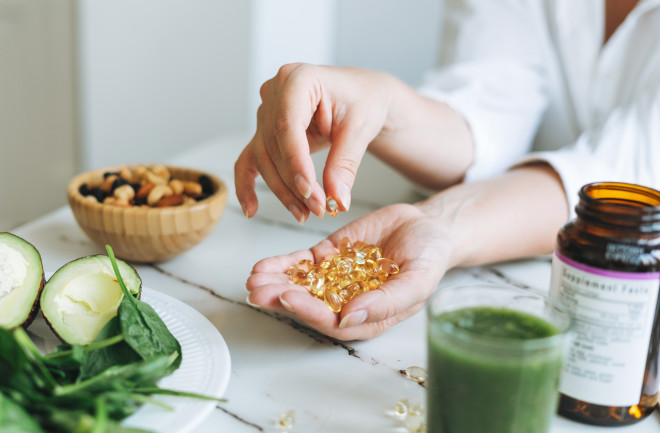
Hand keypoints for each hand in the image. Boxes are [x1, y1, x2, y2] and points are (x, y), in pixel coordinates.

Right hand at [234, 63, 393, 223]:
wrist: (363, 97)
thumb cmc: (363, 101)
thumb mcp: (360, 129)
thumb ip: (345, 164)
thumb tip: (337, 199)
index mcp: (298, 78)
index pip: (287, 125)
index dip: (295, 162)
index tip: (309, 191)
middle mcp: (275, 91)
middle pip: (274, 146)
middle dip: (294, 183)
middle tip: (318, 208)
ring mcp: (266, 111)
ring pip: (264, 158)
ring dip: (282, 190)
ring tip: (305, 213)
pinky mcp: (265, 131)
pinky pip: (250, 159)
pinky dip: (247, 184)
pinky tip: (252, 209)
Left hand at [245, 203, 450, 339]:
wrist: (428, 227)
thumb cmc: (430, 258)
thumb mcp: (417, 281)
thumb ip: (386, 302)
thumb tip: (350, 319)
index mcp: (367, 316)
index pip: (332, 321)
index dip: (309, 312)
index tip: (288, 298)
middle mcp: (346, 302)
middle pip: (308, 305)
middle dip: (281, 298)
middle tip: (258, 291)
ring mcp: (335, 278)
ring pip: (300, 284)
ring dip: (275, 283)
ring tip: (254, 279)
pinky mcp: (329, 256)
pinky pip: (301, 263)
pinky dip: (282, 264)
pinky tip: (263, 266)